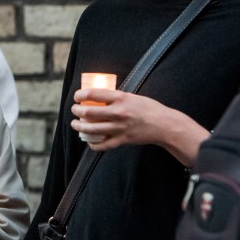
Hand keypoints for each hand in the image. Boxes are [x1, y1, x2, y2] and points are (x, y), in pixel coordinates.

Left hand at [70, 89, 206, 165]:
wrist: (165, 125)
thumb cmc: (149, 108)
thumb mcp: (132, 97)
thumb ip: (116, 97)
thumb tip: (99, 97)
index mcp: (121, 98)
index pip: (94, 94)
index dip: (81, 95)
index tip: (76, 96)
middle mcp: (119, 113)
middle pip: (89, 112)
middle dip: (77, 111)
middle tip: (74, 110)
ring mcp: (120, 128)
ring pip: (92, 129)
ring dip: (80, 127)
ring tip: (75, 125)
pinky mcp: (123, 140)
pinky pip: (103, 145)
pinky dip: (94, 145)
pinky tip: (89, 142)